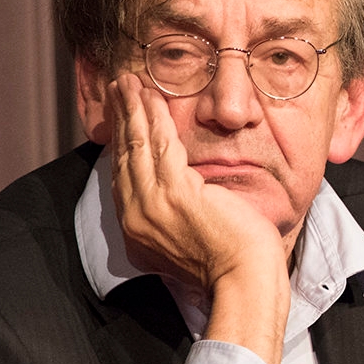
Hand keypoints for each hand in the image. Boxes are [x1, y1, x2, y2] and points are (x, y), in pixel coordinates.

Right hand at [108, 73, 288, 363]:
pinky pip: (159, 145)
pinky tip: (151, 97)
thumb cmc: (233, 264)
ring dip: (132, 109)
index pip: (124, 177)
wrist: (245, 281)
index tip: (121, 118)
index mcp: (138, 230)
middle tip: (118, 88)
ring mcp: (153, 205)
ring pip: (136, 145)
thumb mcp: (192, 239)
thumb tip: (188, 196)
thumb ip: (179, 217)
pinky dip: (153, 118)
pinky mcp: (176, 193)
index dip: (121, 143)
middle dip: (120, 118)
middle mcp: (136, 218)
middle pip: (123, 156)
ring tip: (129, 83)